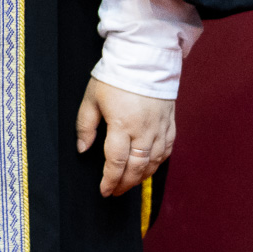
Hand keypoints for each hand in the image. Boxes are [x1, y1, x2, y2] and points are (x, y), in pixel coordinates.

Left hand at [75, 77, 175, 197]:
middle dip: (125, 183)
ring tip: (128, 183)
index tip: (104, 190)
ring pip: (153, 162)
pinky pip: (166, 151)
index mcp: (122, 124)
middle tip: (115, 192)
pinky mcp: (170, 124)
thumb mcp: (91, 98)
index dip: (110, 179)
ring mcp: (159, 128)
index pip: (116, 161)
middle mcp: (144, 130)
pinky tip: (148, 168)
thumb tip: (82, 149)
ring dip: (140, 177)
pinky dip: (157, 163)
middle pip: (136, 167)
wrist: (144, 59)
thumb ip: (85, 126)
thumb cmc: (114, 77)